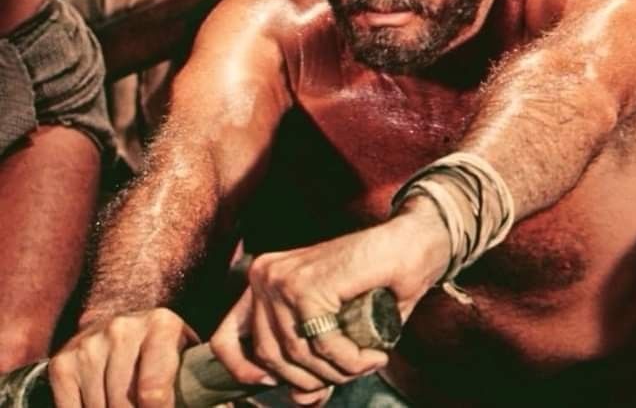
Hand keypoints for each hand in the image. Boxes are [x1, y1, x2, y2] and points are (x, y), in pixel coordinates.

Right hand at [48, 308, 197, 407]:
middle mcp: (123, 329)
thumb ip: (200, 386)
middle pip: (123, 406)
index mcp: (161, 325)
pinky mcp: (63, 362)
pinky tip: (99, 407)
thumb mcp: (184, 358)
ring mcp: (90, 344)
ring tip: (122, 406)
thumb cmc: (162, 353)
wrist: (120, 328)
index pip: (154, 392)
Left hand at [209, 206, 447, 398]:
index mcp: (263, 281)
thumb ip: (311, 360)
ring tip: (366, 361)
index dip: (243, 372)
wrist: (410, 244)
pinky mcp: (308, 285)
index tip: (273, 385)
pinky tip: (374, 355)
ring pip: (296, 355)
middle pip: (267, 356)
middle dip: (309, 379)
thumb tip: (300, 400)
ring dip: (337, 372)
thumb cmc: (375, 283)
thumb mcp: (334, 330)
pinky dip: (351, 360)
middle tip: (347, 372)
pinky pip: (323, 345)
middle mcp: (264, 275)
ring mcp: (282, 278)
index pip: (224, 338)